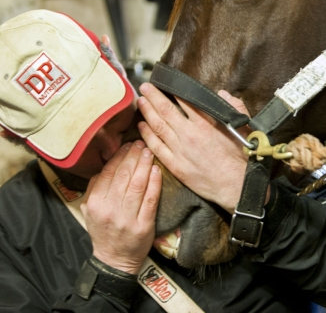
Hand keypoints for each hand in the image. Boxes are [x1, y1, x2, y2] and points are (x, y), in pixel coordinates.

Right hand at [81, 140, 161, 273]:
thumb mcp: (90, 210)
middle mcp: (110, 209)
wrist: (114, 259)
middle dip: (134, 156)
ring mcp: (128, 218)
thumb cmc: (103, 231)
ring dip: (144, 165)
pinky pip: (151, 199)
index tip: (128, 145)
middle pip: (124, 176)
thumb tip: (106, 164)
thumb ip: (95, 188)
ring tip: (149, 152)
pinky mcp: (144, 225)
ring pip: (137, 185)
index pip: (108, 174)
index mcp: (96, 203)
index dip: (119, 157)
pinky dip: (155, 183)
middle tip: (141, 144)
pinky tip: (157, 171)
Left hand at [137, 83, 256, 213]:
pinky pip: (157, 147)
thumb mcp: (244, 127)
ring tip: (140, 101)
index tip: (164, 83)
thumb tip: (222, 94)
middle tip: (145, 86)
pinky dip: (147, 135)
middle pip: (165, 110)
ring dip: (147, 112)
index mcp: (206, 123)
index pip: (184, 101)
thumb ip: (234, 106)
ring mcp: (180, 150)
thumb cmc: (241, 157)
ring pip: (158, 126)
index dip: (172, 90)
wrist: (235, 185)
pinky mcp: (175, 165)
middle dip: (153, 96)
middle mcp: (189, 134)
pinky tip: (141, 126)